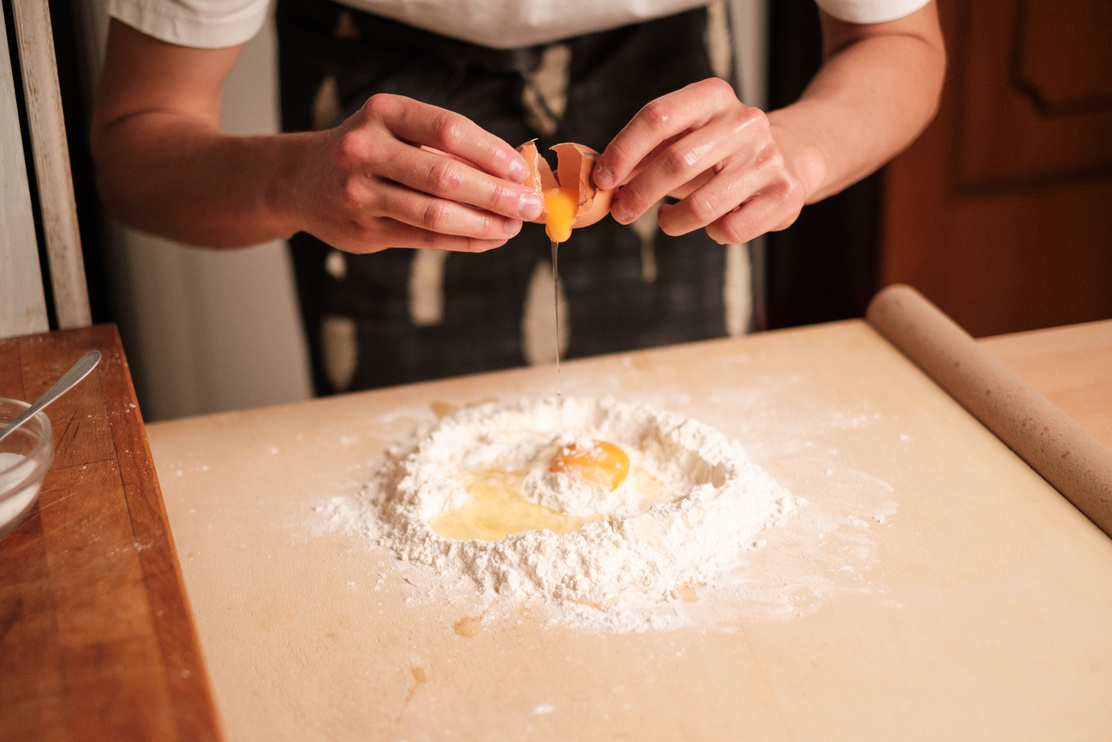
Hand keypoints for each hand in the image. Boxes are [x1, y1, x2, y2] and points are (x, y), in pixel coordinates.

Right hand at [294, 94, 544, 252]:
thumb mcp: (397, 129)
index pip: (448, 130)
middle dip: (496, 194)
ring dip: (485, 223)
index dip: (492, 153)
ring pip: (436, 214)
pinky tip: (492, 238)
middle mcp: (366, 149)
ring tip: (514, 225)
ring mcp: (361, 192)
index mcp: (384, 113)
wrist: (300, 180)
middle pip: (445, 177)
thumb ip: (447, 147)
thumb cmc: (369, 151)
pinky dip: (466, 240)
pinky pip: (427, 238)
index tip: (522, 171)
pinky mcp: (364, 230)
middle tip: (529, 205)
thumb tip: (513, 171)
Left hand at [593, 78, 805, 244]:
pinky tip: (711, 223)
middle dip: (639, 194)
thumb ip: (645, 152)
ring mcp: (768, 158)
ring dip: (671, 221)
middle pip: (676, 162)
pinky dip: (711, 234)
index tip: (602, 178)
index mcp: (713, 97)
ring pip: (702, 206)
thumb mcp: (685, 138)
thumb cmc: (720, 152)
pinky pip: (730, 229)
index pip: (657, 117)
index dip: (623, 151)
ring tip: (666, 219)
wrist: (792, 158)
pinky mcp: (784, 194)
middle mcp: (745, 122)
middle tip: (622, 212)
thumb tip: (601, 177)